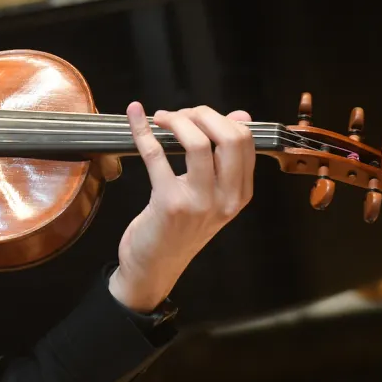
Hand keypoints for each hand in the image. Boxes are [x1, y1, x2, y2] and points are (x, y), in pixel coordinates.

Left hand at [109, 103, 255, 311]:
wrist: (154, 267)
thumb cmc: (180, 228)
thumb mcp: (211, 195)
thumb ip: (225, 159)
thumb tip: (241, 114)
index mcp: (240, 194)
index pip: (245, 141)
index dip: (221, 118)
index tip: (198, 116)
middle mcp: (226, 199)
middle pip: (229, 137)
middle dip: (202, 115)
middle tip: (180, 115)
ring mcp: (200, 202)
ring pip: (198, 142)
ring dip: (177, 120)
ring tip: (161, 118)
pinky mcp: (169, 203)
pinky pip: (156, 155)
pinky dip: (143, 131)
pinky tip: (135, 118)